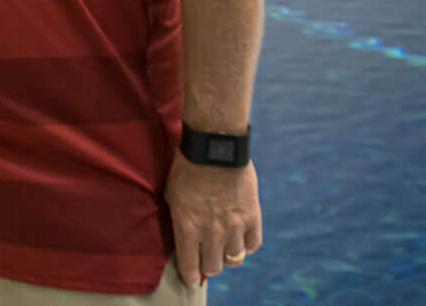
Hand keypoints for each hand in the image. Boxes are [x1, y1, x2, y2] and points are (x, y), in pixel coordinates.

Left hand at [164, 152, 260, 286]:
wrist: (214, 147)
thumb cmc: (187, 167)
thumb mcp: (172, 194)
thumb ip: (179, 220)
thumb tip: (183, 239)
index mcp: (187, 226)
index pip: (190, 266)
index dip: (191, 276)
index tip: (192, 278)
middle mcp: (211, 231)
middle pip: (213, 267)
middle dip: (208, 265)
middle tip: (207, 258)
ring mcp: (233, 226)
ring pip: (233, 259)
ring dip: (227, 255)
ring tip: (224, 246)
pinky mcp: (252, 217)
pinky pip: (252, 245)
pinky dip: (246, 245)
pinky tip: (240, 237)